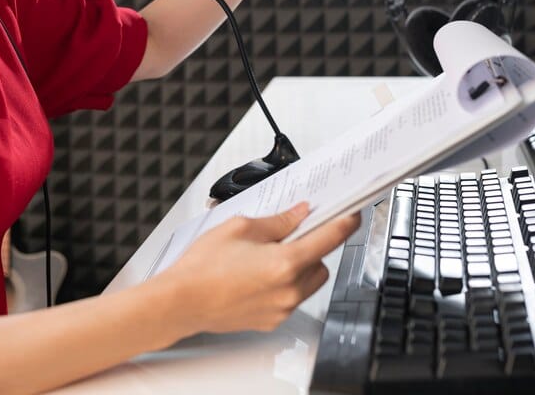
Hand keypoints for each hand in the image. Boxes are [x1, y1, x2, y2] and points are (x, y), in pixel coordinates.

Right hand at [158, 203, 361, 334]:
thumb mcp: (242, 227)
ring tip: (270, 255)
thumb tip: (299, 214)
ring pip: (309, 282)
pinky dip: (285, 284)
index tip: (353, 213)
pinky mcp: (271, 320)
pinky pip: (291, 298)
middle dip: (314, 246)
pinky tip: (259, 274)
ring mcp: (281, 308)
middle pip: (322, 262)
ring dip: (301, 266)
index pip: (331, 238)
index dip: (346, 221)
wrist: (181, 301)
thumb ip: (278, 221)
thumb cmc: (203, 267)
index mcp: (285, 262)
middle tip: (292, 234)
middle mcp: (289, 289)